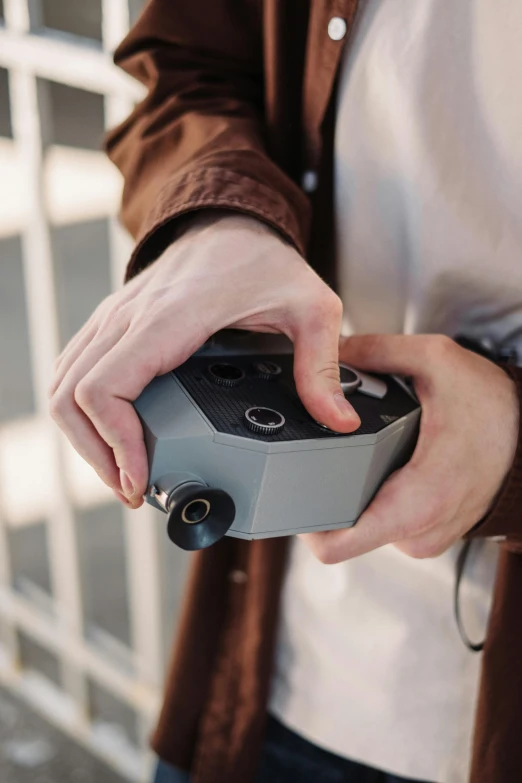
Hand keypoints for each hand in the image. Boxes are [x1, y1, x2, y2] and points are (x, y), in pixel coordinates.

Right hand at [49, 212, 359, 507]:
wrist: (229, 221)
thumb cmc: (263, 261)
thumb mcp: (310, 306)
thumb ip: (321, 365)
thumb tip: (339, 421)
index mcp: (168, 320)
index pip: (105, 389)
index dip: (114, 444)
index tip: (141, 478)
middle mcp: (128, 320)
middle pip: (70, 398)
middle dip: (96, 456)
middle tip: (133, 490)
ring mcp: (113, 321)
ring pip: (62, 387)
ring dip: (84, 439)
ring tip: (123, 473)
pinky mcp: (111, 326)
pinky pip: (73, 371)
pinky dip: (81, 413)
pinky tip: (113, 437)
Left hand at [302, 334, 518, 563]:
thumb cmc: (495, 408)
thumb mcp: (437, 361)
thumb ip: (378, 351)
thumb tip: (330, 351)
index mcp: (418, 500)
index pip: (336, 544)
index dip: (302, 522)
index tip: (288, 492)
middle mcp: (418, 531)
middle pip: (341, 531)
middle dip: (324, 494)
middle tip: (326, 455)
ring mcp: (422, 538)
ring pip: (360, 527)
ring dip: (351, 494)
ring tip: (365, 456)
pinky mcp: (424, 534)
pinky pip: (382, 523)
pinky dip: (374, 497)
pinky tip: (383, 467)